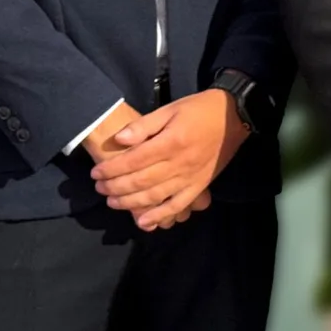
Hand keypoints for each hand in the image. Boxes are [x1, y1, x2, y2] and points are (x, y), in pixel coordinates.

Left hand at [91, 90, 248, 230]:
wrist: (234, 116)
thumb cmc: (199, 109)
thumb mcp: (170, 109)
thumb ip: (144, 125)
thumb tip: (120, 140)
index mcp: (171, 142)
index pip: (134, 160)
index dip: (112, 169)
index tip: (96, 173)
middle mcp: (179, 163)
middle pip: (141, 181)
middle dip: (116, 187)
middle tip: (99, 188)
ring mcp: (190, 178)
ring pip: (155, 196)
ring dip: (131, 202)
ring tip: (112, 202)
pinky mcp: (199, 186)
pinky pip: (178, 205)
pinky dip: (160, 216)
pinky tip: (144, 222)